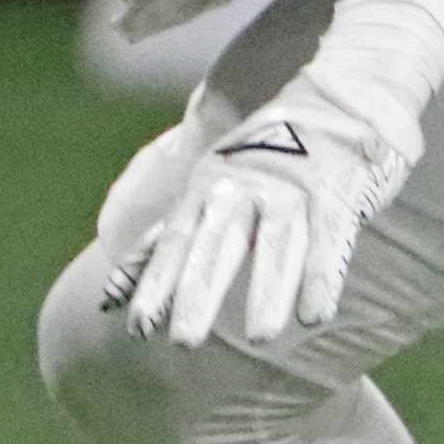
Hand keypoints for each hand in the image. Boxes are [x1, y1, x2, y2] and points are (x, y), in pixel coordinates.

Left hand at [121, 68, 420, 345]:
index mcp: (207, 187)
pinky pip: (328, 237)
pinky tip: (314, 315)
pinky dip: (322, 275)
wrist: (334, 99)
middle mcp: (245, 185)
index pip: (176, 239)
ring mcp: (292, 186)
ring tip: (258, 338)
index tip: (138, 328)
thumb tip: (106, 301)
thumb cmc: (259, 159)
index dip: (156, 283)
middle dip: (200, 291)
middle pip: (219, 243)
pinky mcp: (337, 188)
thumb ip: (159, 245)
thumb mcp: (203, 191)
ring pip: (277, 241)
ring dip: (267, 290)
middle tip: (183, 343)